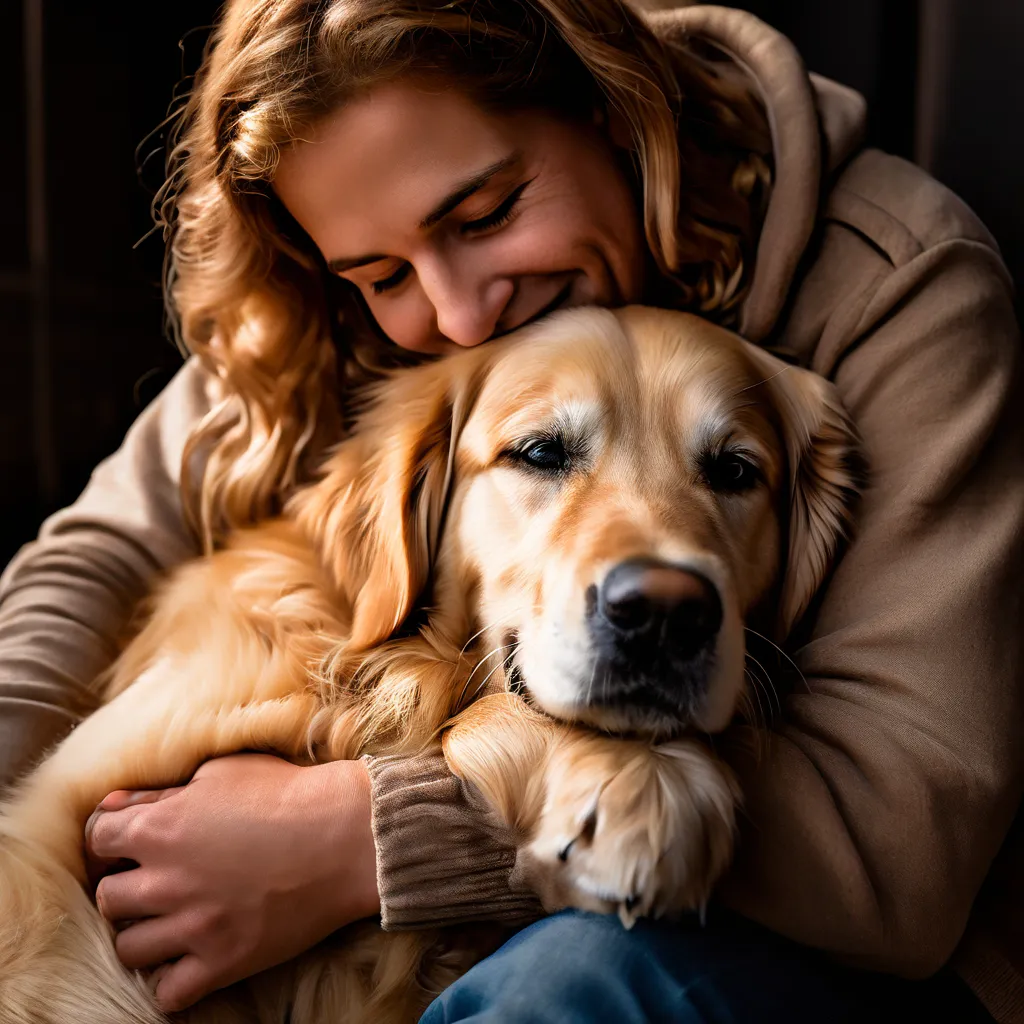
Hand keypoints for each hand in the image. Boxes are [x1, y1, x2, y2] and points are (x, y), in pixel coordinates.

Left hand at [84, 753, 378, 1012]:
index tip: (131, 843)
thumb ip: (163, 791)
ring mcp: (193, 926)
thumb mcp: (222, 773)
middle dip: (127, 887)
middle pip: (107, 898)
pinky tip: (190, 958)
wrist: (347, 835)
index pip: (97, 839)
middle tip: (158, 881)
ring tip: (173, 920)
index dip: (112, 839)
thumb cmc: (288, 794)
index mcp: (160, 827)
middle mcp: (166, 880)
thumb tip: (115, 807)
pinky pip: (168, 993)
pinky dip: (172, 980)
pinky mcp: (223, 961)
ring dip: (145, 933)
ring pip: (128, 948)